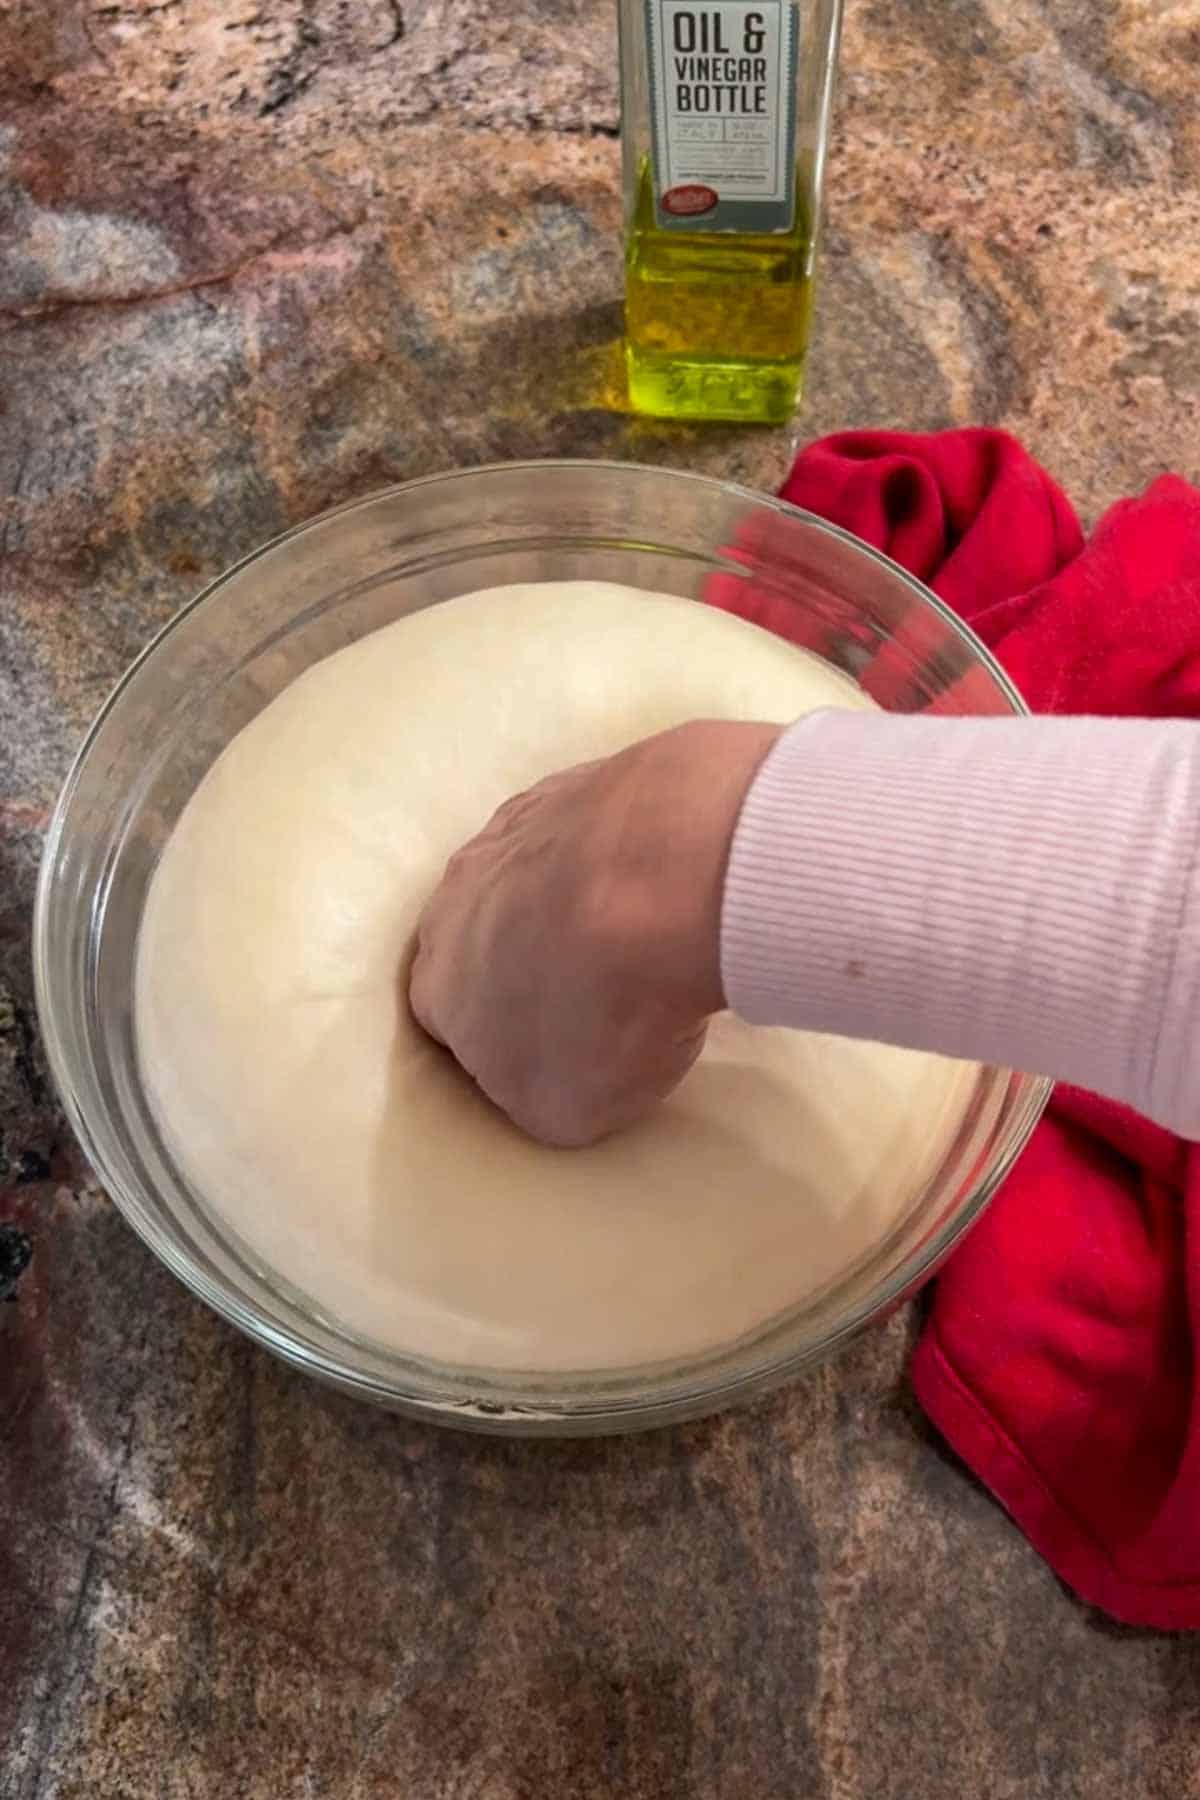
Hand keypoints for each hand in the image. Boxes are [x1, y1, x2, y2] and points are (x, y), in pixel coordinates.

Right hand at [409, 720, 780, 1146]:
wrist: (660, 876)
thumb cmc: (603, 1009)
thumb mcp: (565, 1108)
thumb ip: (536, 1094)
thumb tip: (548, 1073)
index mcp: (438, 986)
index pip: (450, 1021)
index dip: (502, 1038)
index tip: (558, 1048)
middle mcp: (455, 900)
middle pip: (483, 936)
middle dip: (531, 960)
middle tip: (599, 987)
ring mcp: (512, 831)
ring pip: (530, 875)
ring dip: (571, 901)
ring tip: (640, 929)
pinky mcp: (574, 783)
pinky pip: (587, 830)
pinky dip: (617, 853)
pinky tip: (664, 874)